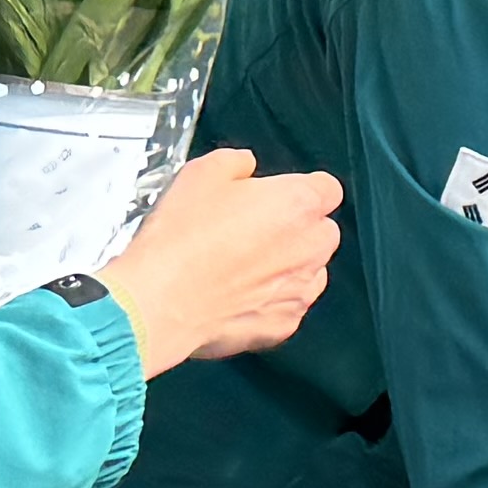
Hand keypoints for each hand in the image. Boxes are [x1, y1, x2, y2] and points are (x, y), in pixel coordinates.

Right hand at [94, 150, 341, 362]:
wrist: (160, 300)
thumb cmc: (181, 237)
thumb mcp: (202, 173)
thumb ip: (237, 163)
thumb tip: (246, 166)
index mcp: (298, 203)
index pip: (327, 189)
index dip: (302, 190)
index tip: (278, 196)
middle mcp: (310, 247)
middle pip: (322, 231)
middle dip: (297, 229)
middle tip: (253, 231)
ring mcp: (301, 290)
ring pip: (310, 271)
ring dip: (288, 266)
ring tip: (242, 267)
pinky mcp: (284, 325)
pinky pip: (288, 306)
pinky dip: (271, 302)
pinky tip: (236, 296)